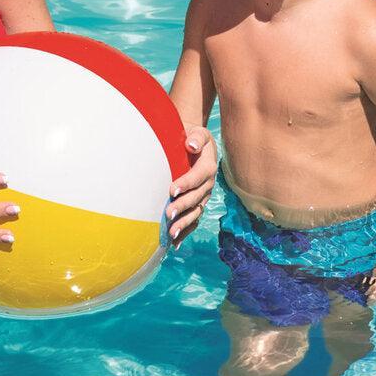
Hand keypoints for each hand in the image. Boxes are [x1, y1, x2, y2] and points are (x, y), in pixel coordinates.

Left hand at [166, 126, 217, 245]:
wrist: (196, 144)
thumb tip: (191, 145)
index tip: (171, 190)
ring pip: (195, 212)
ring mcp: (204, 196)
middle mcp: (208, 184)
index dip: (186, 183)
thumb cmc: (192, 137)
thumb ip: (196, 137)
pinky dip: (185, 231)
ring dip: (184, 223)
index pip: (198, 176)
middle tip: (167, 214)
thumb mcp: (197, 132)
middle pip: (196, 198)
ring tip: (171, 233)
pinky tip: (175, 243)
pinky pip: (193, 219)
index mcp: (208, 166)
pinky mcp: (198, 203)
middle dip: (182, 207)